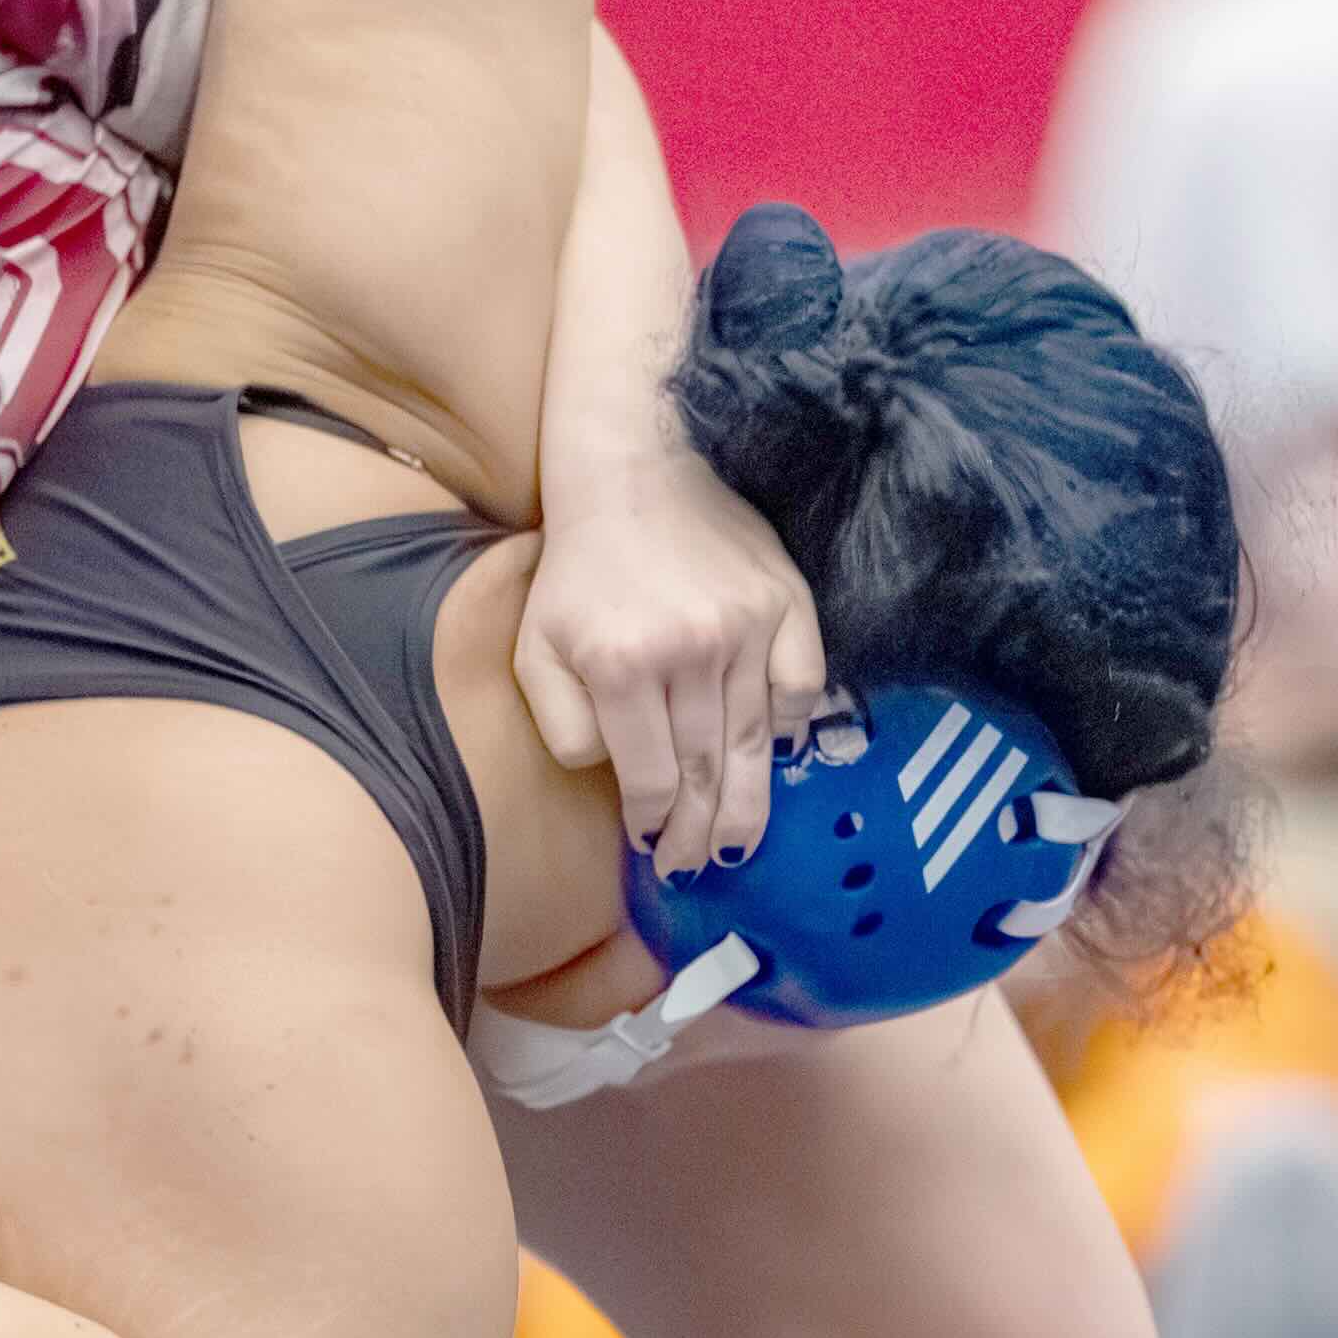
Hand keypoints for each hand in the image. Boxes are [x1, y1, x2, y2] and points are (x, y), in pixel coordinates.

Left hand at [516, 441, 830, 874]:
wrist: (634, 468)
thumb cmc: (578, 567)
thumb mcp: (535, 645)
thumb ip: (562, 722)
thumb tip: (611, 774)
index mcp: (622, 666)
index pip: (650, 778)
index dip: (654, 824)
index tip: (655, 848)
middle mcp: (690, 651)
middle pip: (706, 772)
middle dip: (703, 835)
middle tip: (702, 869)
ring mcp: (746, 626)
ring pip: (756, 741)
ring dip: (750, 804)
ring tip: (740, 844)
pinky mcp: (787, 600)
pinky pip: (802, 685)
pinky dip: (792, 725)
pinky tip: (776, 754)